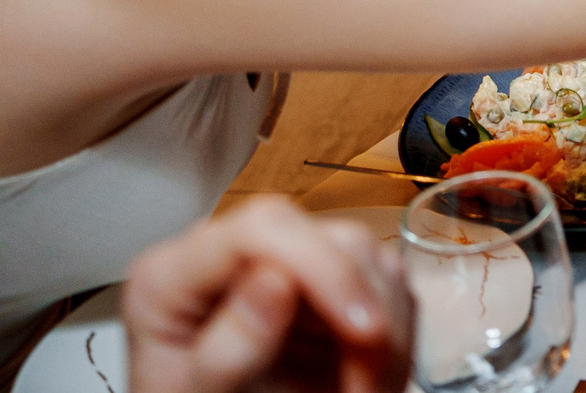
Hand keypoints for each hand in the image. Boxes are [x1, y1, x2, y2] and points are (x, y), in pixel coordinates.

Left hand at [124, 197, 411, 392]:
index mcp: (173, 274)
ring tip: (365, 387)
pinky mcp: (319, 276)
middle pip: (324, 235)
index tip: (364, 329)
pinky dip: (392, 328)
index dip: (322, 266)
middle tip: (370, 382)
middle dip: (362, 305)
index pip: (261, 229)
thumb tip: (273, 279)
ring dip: (383, 325)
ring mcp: (280, 260)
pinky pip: (383, 278)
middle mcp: (229, 252)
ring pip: (364, 252)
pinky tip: (368, 373)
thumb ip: (227, 350)